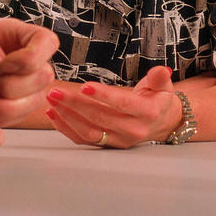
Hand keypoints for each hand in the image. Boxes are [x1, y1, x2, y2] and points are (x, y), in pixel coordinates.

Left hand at [0, 20, 58, 126]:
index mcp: (13, 35)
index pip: (47, 41)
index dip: (32, 57)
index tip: (0, 66)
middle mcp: (22, 59)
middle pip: (44, 76)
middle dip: (13, 87)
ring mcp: (20, 85)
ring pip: (36, 101)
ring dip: (6, 109)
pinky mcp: (13, 107)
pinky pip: (21, 118)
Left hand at [45, 66, 180, 147]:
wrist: (158, 123)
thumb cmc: (155, 100)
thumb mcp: (162, 87)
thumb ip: (159, 78)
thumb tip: (163, 70)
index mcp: (147, 113)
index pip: (123, 104)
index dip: (103, 96)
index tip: (85, 86)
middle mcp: (133, 130)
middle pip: (100, 118)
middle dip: (75, 104)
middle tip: (57, 91)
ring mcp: (118, 140)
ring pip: (89, 131)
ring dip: (67, 116)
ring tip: (52, 100)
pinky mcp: (107, 145)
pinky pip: (83, 139)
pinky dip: (65, 128)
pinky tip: (53, 114)